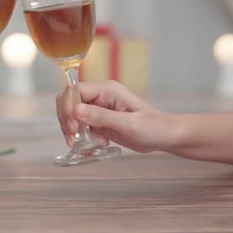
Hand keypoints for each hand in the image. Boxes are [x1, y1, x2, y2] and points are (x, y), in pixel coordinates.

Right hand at [56, 80, 181, 152]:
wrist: (166, 137)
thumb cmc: (154, 127)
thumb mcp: (128, 124)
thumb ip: (102, 116)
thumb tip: (76, 110)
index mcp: (107, 90)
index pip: (75, 91)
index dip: (68, 107)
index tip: (73, 127)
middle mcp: (100, 96)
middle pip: (69, 101)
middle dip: (67, 120)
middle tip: (73, 138)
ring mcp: (98, 108)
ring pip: (72, 115)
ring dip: (74, 130)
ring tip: (90, 143)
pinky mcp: (99, 121)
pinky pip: (81, 126)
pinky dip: (83, 137)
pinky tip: (99, 143)